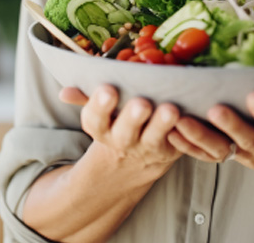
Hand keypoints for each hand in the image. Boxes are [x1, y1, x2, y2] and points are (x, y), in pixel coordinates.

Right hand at [60, 85, 182, 172]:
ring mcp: (148, 147)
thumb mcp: (99, 114)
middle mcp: (123, 141)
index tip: (108, 89)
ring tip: (170, 109)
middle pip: (126, 132)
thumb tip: (64, 92)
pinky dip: (184, 131)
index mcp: (101, 129)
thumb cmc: (116, 123)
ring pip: (154, 137)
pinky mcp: (171, 150)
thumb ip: (86, 98)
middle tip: (141, 103)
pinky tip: (189, 116)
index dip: (100, 106)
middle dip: (132, 117)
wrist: (133, 163)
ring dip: (162, 124)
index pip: (95, 119)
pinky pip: (179, 142)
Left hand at [169, 91, 253, 183]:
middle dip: (231, 125)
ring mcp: (243, 156)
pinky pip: (202, 154)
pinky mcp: (228, 156)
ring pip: (218, 148)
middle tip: (215, 108)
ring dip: (198, 134)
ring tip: (180, 118)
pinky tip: (169, 131)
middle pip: (246, 139)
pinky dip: (185, 144)